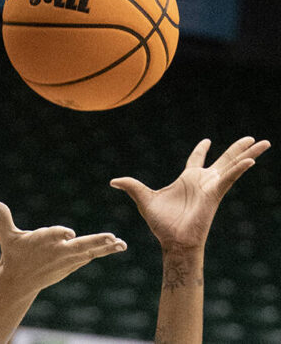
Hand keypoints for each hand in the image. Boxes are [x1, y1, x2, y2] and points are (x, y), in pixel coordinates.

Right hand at [0, 200, 126, 293]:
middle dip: (95, 241)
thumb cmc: (13, 253)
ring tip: (121, 243)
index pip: (54, 234)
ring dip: (106, 247)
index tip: (70, 233)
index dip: (61, 233)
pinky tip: (116, 246)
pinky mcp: (70, 266)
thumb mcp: (6, 235)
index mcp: (42, 241)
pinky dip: (102, 252)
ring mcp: (65, 260)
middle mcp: (56, 251)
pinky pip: (89, 257)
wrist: (19, 280)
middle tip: (111, 237)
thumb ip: (3, 216)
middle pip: (78, 246)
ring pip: (89, 252)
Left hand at [111, 137, 270, 250]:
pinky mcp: (215, 194)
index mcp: (187, 180)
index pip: (196, 160)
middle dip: (236, 148)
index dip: (201, 150)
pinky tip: (251, 158)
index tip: (207, 140)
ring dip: (247, 153)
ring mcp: (211, 187)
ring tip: (264, 142)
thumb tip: (113, 181)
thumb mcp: (144, 199)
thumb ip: (131, 186)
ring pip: (233, 165)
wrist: (173, 241)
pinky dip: (240, 168)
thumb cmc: (161, 224)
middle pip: (223, 159)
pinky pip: (230, 178)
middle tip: (251, 137)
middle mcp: (202, 181)